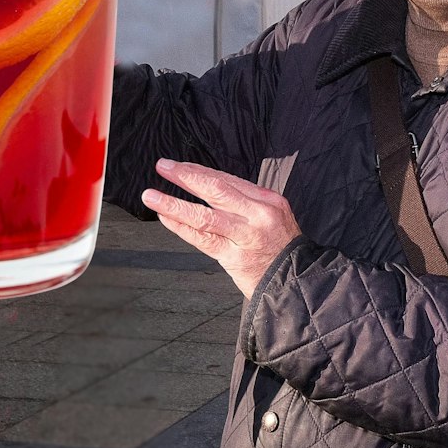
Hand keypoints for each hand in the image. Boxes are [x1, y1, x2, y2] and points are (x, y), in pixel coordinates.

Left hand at [142, 159, 301, 298]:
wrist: (295, 280)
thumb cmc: (280, 247)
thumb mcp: (272, 214)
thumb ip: (244, 201)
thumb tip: (207, 185)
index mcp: (267, 200)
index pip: (226, 180)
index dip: (198, 171)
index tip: (178, 166)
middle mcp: (257, 215)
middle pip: (216, 191)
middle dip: (186, 177)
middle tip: (164, 167)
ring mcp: (246, 237)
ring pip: (204, 216)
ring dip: (174, 204)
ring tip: (152, 196)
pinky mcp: (234, 258)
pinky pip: (202, 240)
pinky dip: (181, 228)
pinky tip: (166, 218)